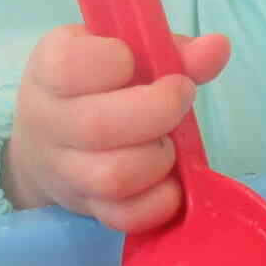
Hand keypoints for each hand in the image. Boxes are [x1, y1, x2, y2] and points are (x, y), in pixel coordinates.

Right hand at [3, 24, 231, 232]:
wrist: (49, 139)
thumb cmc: (97, 82)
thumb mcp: (124, 51)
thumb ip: (172, 49)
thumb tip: (217, 48)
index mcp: (51, 70)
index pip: (68, 66)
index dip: (117, 62)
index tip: (138, 60)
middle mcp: (48, 121)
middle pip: (97, 127)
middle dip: (158, 111)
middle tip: (180, 98)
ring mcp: (64, 171)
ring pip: (112, 177)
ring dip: (159, 160)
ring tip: (170, 144)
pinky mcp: (87, 207)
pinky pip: (124, 217)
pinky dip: (159, 202)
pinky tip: (171, 181)